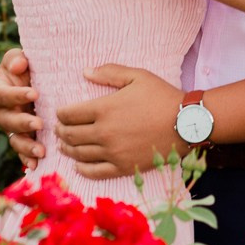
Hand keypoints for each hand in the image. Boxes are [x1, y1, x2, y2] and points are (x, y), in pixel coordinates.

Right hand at [0, 48, 43, 170]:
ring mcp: (12, 128)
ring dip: (27, 147)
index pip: (3, 95)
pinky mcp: (22, 138)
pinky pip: (22, 152)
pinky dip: (27, 160)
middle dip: (23, 123)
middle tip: (39, 124)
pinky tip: (36, 166)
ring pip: (15, 140)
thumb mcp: (19, 58)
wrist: (35, 80)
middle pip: (7, 121)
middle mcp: (2, 112)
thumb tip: (19, 65)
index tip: (34, 94)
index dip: (16, 95)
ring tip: (41, 151)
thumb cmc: (26, 67)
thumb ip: (16, 59)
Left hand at [55, 65, 186, 179]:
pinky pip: (95, 171)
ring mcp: (112, 152)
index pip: (70, 114)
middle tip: (59, 129)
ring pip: (79, 154)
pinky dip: (82, 169)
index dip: (61, 114)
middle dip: (61, 131)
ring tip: (64, 146)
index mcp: (105, 109)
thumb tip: (85, 72)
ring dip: (67, 149)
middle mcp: (104, 132)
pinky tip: (78, 165)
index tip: (61, 113)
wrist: (186, 123)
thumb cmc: (162, 96)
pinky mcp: (122, 167)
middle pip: (71, 135)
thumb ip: (110, 72)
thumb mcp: (137, 76)